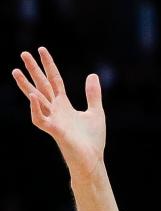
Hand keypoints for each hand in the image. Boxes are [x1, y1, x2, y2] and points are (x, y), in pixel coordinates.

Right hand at [12, 47, 104, 175]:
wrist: (92, 161)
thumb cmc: (92, 141)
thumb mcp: (96, 112)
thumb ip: (92, 94)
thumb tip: (92, 74)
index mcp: (64, 105)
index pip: (54, 80)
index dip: (48, 65)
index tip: (41, 49)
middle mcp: (56, 110)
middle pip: (42, 86)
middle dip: (33, 70)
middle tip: (23, 53)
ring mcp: (54, 120)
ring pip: (36, 100)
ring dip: (26, 86)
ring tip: (15, 71)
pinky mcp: (55, 131)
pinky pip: (41, 119)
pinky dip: (36, 109)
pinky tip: (33, 98)